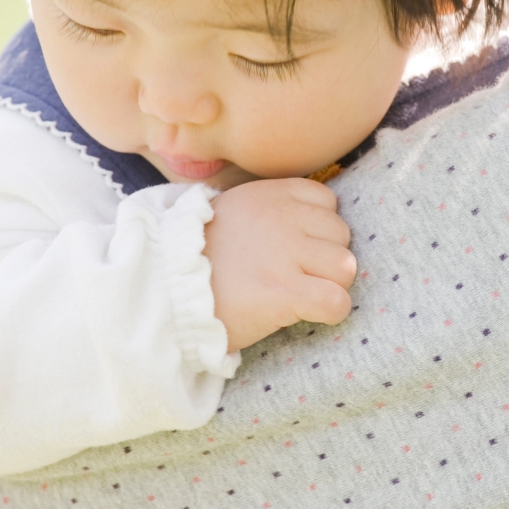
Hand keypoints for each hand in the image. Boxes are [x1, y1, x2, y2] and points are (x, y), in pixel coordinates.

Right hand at [205, 178, 356, 351]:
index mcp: (271, 194)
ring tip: (302, 294)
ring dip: (331, 285)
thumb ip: (271, 210)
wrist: (162, 291)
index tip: (297, 248)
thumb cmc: (199, 258)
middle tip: (297, 276)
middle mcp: (282, 217)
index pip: (328, 201)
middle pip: (342, 235)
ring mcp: (285, 253)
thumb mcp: (232, 211)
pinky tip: (309, 314)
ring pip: (346, 267)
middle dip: (326, 258)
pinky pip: (337, 301)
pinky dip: (332, 312)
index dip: (318, 229)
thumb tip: (312, 222)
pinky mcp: (285, 292)